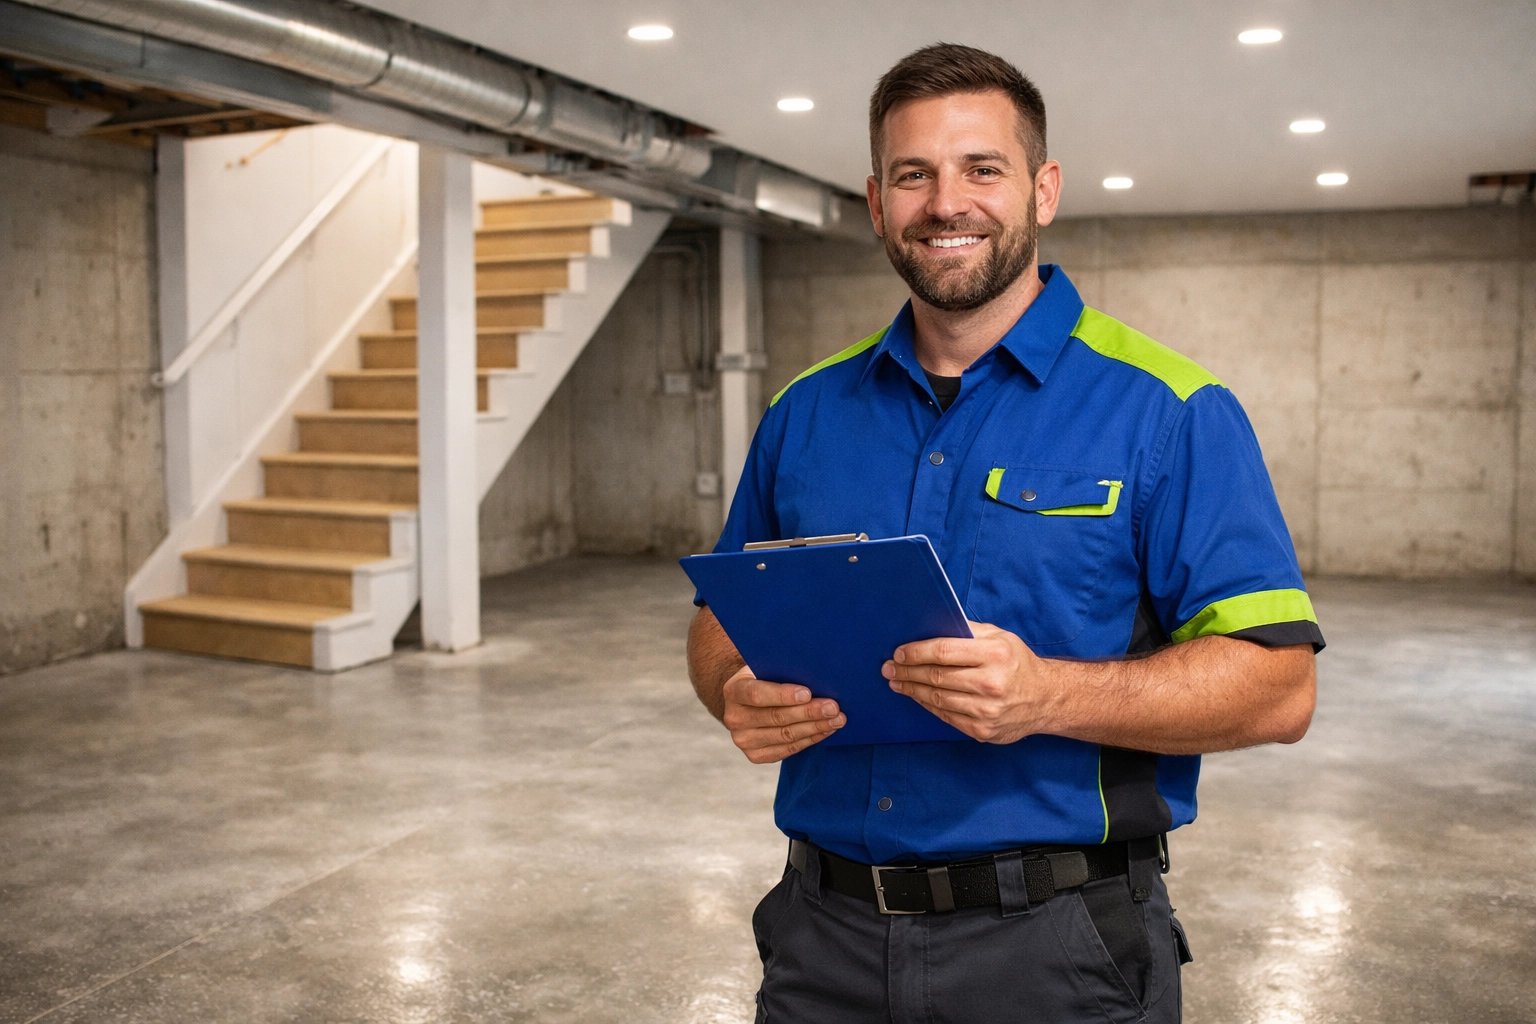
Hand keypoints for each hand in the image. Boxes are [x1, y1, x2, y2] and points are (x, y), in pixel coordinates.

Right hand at [721, 666, 844, 763]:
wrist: (748, 702)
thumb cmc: (764, 678)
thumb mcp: (766, 668)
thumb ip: (783, 670)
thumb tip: (816, 674)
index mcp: (733, 691)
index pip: (757, 694)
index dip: (783, 695)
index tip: (808, 693)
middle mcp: (734, 718)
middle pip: (776, 718)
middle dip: (808, 712)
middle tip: (833, 707)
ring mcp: (744, 740)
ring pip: (786, 736)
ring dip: (815, 728)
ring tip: (837, 720)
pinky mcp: (756, 756)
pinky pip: (788, 749)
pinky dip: (810, 739)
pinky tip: (826, 730)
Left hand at [882, 622, 1053, 743]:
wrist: (1046, 699)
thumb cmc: (1019, 663)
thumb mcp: (1000, 637)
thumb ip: (968, 631)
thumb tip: (932, 624)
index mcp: (995, 654)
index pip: (943, 652)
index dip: (916, 652)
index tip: (899, 652)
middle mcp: (991, 683)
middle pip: (936, 677)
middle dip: (907, 672)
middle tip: (889, 668)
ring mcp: (987, 710)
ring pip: (937, 699)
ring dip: (912, 690)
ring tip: (897, 682)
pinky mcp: (983, 730)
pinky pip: (946, 716)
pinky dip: (928, 706)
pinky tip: (917, 697)